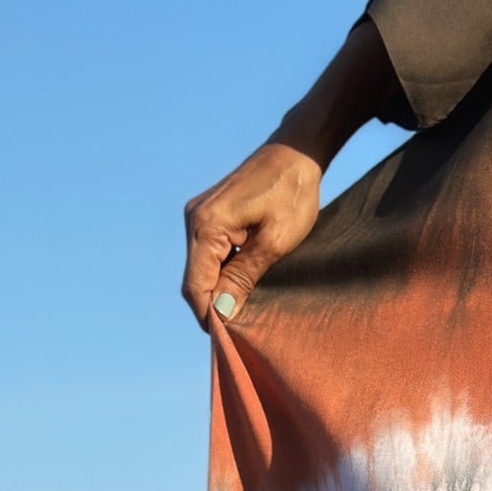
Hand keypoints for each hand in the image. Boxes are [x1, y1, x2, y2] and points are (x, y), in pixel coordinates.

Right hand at [181, 142, 322, 328]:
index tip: (227, 339)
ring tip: (244, 307)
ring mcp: (199, 216)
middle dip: (213, 307)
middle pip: (194, 281)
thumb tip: (220, 314)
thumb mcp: (273, 243)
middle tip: (239, 329)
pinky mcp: (210, 215)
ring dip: (218, 291)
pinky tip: (242, 283)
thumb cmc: (292, 194)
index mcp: (206, 226)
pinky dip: (222, 274)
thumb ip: (242, 279)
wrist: (297, 152)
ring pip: (201, 270)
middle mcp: (195, 220)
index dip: (208, 317)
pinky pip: (209, 255)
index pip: (195, 287)